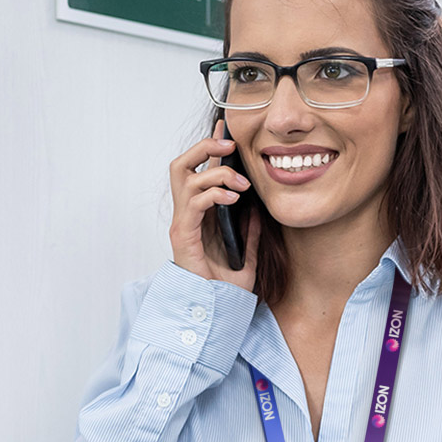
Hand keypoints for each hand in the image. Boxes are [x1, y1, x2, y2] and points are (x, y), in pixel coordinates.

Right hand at [168, 118, 261, 291]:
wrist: (214, 311)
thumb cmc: (224, 288)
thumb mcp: (247, 255)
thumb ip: (251, 233)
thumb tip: (259, 212)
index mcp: (201, 214)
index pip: (200, 171)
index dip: (210, 147)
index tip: (227, 129)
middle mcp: (187, 214)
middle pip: (182, 165)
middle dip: (204, 147)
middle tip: (230, 145)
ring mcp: (183, 223)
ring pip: (185, 177)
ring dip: (215, 173)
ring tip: (242, 184)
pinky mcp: (183, 235)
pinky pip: (193, 202)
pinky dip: (213, 194)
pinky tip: (233, 199)